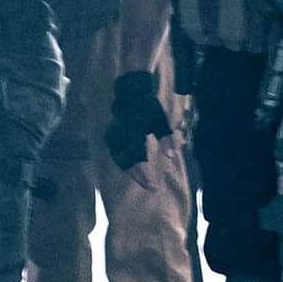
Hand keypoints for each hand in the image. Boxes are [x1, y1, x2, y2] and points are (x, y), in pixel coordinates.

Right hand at [105, 72, 179, 188]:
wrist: (129, 95)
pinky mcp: (110, 138)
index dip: (144, 172)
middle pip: (127, 161)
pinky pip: (116, 155)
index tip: (153, 184)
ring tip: (143, 181)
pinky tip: (134, 171)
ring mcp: (113, 136)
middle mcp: (121, 135)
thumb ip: (166, 138)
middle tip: (149, 186)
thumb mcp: (160, 120)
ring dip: (131, 172)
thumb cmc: (148, 107)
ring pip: (120, 160)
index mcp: (134, 130)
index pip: (138, 156)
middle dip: (138, 175)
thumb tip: (172, 157)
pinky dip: (125, 165)